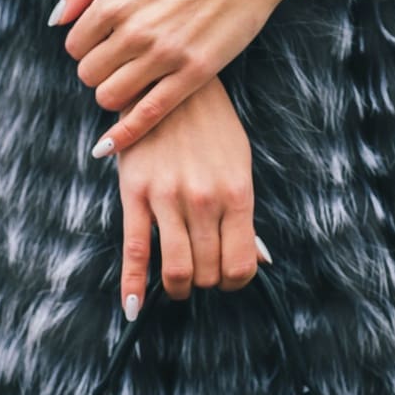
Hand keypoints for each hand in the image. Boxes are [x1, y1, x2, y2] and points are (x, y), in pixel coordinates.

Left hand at [52, 0, 330, 158]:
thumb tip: (57, 20)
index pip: (75, 45)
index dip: (84, 46)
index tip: (101, 42)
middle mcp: (136, 30)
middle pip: (88, 73)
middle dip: (96, 69)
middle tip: (116, 61)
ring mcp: (165, 55)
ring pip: (109, 96)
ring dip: (111, 93)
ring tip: (127, 80)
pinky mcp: (193, 74)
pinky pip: (147, 114)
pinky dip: (123, 135)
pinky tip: (106, 148)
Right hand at [112, 73, 273, 315]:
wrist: (168, 85)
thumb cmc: (210, 127)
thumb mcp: (239, 164)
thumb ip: (245, 214)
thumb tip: (260, 259)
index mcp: (237, 192)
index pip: (241, 264)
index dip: (235, 281)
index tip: (227, 278)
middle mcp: (204, 199)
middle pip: (208, 271)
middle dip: (206, 282)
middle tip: (201, 274)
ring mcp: (169, 198)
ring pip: (177, 270)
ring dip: (179, 287)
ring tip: (177, 284)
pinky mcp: (136, 194)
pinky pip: (135, 251)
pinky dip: (134, 286)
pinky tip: (134, 308)